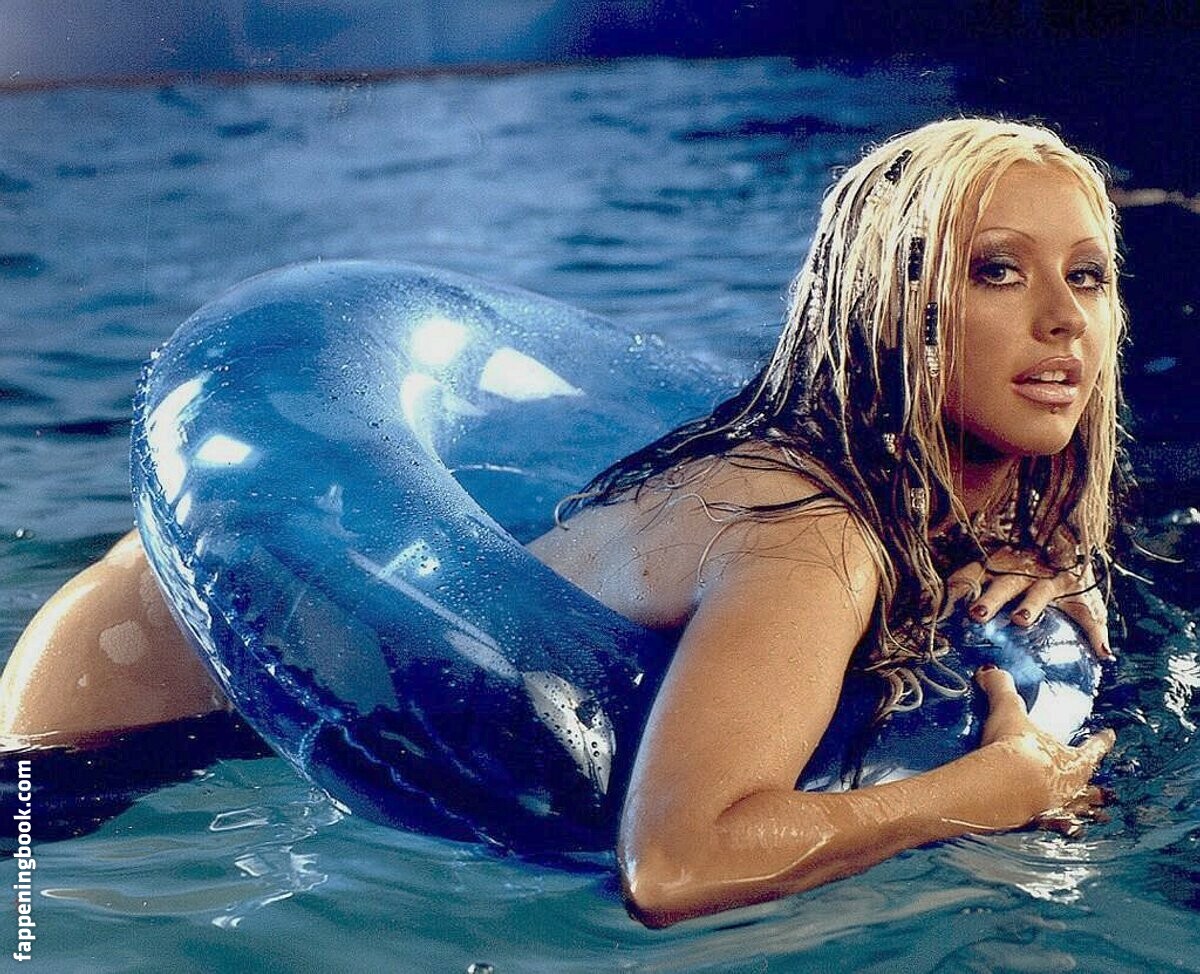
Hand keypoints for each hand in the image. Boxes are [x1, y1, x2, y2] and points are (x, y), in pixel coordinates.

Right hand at [944, 547, 1112, 660]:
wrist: (1060, 533)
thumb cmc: (1072, 578)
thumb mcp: (1088, 601)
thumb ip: (1095, 627)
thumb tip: (1106, 655)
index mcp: (1055, 583)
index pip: (1041, 594)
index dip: (1031, 607)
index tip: (1019, 621)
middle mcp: (1028, 573)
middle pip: (1008, 585)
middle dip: (995, 599)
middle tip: (978, 614)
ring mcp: (1006, 565)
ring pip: (985, 576)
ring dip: (969, 590)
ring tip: (951, 605)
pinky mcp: (989, 561)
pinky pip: (967, 571)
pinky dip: (952, 585)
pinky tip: (935, 600)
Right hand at [975, 665, 1114, 832]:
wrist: (1001, 787)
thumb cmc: (1015, 749)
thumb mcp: (1008, 713)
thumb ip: (1002, 690)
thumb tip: (991, 671)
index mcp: (1073, 761)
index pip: (1093, 748)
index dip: (1101, 740)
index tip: (1111, 734)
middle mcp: (1071, 788)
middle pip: (1091, 789)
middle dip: (1098, 791)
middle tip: (1106, 792)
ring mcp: (1057, 810)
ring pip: (1078, 813)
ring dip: (1083, 813)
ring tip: (1091, 817)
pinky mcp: (1037, 825)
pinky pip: (1051, 827)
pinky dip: (1055, 827)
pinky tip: (1056, 829)